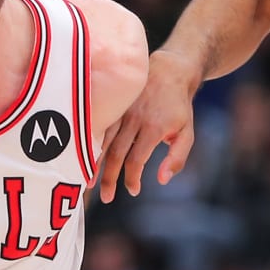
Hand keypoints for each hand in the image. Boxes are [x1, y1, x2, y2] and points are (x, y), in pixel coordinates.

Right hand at [96, 49, 199, 202]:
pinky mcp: (113, 103)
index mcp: (153, 128)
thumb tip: (162, 180)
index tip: (133, 191)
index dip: (132, 178)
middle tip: (106, 198)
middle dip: (109, 179)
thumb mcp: (187, 133)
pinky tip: (82, 157)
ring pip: (103, 140)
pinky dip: (91, 143)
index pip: (136, 159)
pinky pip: (98, 126)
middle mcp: (134, 119)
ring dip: (94, 163)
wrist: (170, 71)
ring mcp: (121, 110)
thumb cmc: (179, 108)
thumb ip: (177, 158)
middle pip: (115, 154)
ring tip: (88, 184)